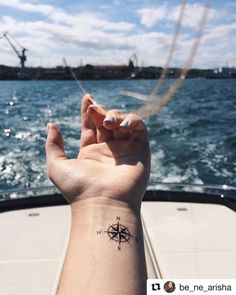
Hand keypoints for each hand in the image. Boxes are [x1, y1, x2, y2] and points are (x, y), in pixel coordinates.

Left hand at [45, 94, 149, 211]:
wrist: (101, 203)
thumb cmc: (78, 188)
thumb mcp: (56, 165)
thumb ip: (53, 145)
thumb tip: (52, 125)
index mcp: (91, 152)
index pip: (91, 126)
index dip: (89, 111)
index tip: (87, 98)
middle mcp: (109, 150)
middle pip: (107, 121)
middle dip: (101, 112)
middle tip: (94, 110)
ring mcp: (125, 150)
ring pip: (123, 122)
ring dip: (115, 116)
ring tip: (107, 122)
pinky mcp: (141, 150)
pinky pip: (140, 128)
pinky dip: (133, 121)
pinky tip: (121, 126)